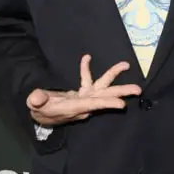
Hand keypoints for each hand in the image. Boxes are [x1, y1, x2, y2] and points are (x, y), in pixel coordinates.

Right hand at [27, 55, 141, 126]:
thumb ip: (37, 100)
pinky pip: (87, 79)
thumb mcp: (35, 106)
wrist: (43, 115)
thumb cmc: (40, 111)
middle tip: (138, 90)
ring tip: (126, 65)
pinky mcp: (81, 94)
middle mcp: (84, 103)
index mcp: (75, 107)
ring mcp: (84, 97)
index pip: (93, 105)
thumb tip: (36, 97)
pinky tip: (87, 58)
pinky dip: (86, 69)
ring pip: (102, 87)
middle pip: (105, 97)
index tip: (122, 104)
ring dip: (113, 76)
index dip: (107, 104)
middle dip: (121, 93)